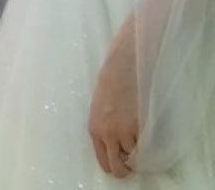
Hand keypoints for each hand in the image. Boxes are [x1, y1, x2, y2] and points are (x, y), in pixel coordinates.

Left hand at [89, 29, 138, 178]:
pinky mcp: (137, 126)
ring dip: (138, 153)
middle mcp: (106, 135)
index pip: (103, 162)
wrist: (120, 70)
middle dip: (127, 169)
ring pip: (133, 157)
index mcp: (94, 130)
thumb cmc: (109, 86)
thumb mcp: (99, 111)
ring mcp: (122, 132)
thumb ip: (104, 128)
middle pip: (117, 168)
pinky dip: (146, 143)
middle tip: (135, 162)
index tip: (124, 163)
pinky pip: (143, 145)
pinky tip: (144, 131)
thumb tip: (114, 145)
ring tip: (140, 140)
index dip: (115, 166)